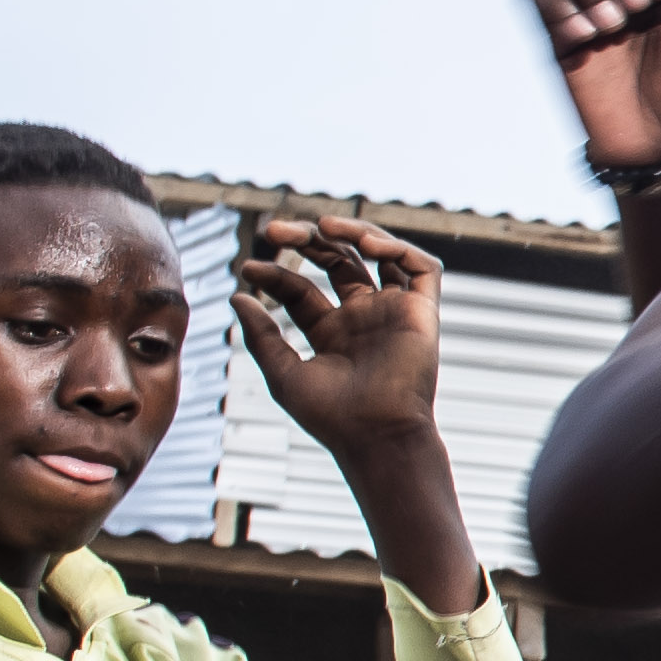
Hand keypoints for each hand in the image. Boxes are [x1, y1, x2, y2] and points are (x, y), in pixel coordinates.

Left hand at [235, 214, 452, 467]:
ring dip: (353, 232)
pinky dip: (398, 247)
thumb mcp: (283, 373)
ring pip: (379, 255)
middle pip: (338, 261)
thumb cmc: (330, 416)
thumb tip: (238, 295)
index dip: (275, 273)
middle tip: (275, 230)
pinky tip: (366, 244)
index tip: (248, 269)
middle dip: (309, 240)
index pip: (301, 289)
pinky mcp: (422, 312)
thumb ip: (261, 335)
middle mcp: (363, 317)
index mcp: (330, 333)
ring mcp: (393, 312)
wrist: (376, 436)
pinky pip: (421, 268)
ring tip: (323, 225)